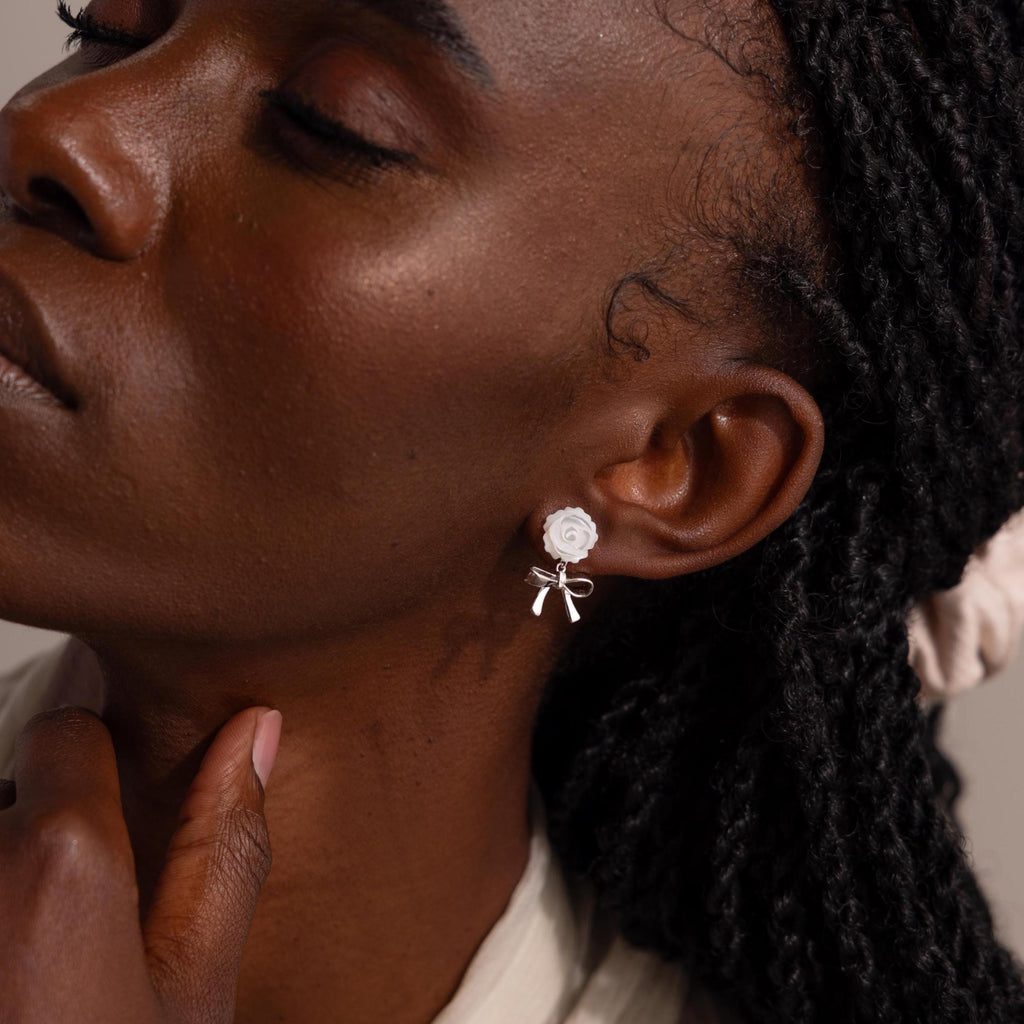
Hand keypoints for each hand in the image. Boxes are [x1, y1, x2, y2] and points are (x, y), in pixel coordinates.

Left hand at [0, 704, 282, 1023]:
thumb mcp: (192, 989)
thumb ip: (225, 847)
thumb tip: (259, 726)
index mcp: (62, 858)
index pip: (64, 731)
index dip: (98, 769)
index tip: (114, 828)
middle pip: (11, 794)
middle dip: (40, 836)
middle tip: (74, 925)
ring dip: (2, 874)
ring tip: (26, 960)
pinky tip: (5, 976)